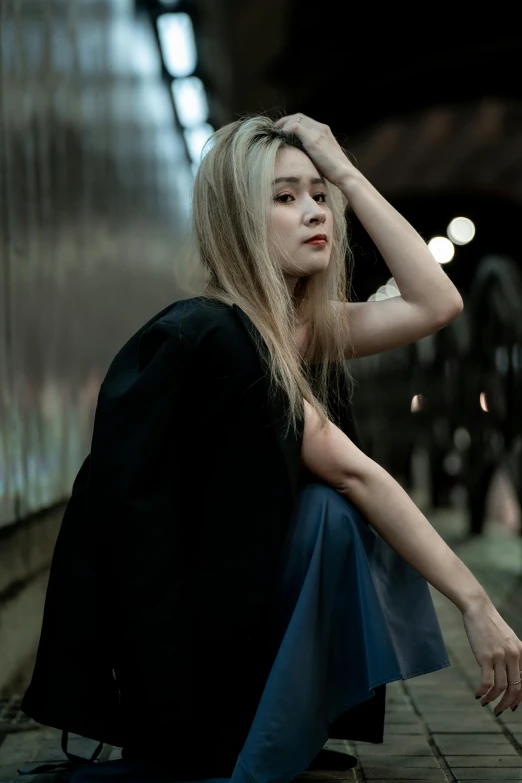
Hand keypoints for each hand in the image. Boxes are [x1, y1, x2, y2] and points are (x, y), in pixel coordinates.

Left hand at [273, 113, 354, 187]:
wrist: (344, 174)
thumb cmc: (333, 170)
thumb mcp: (322, 156)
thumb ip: (313, 150)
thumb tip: (300, 154)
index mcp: (324, 130)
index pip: (305, 119)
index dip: (291, 122)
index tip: (282, 129)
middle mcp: (321, 127)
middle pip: (299, 116)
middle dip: (285, 121)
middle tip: (275, 129)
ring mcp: (318, 132)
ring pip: (296, 119)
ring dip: (283, 124)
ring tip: (275, 132)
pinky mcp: (313, 139)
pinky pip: (295, 127)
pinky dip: (286, 129)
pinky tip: (281, 136)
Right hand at [462, 599, 521, 713]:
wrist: (478, 608)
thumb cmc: (490, 623)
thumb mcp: (508, 639)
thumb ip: (512, 655)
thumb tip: (509, 675)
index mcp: (521, 652)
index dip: (519, 697)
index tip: (512, 706)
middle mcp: (514, 656)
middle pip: (515, 688)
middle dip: (507, 703)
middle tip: (499, 710)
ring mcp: (500, 656)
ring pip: (501, 687)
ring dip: (493, 700)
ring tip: (485, 703)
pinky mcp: (486, 656)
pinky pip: (487, 682)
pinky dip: (483, 692)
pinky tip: (477, 694)